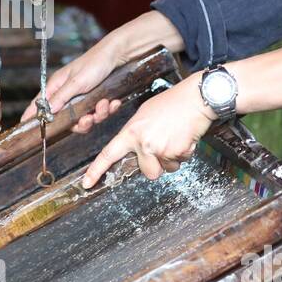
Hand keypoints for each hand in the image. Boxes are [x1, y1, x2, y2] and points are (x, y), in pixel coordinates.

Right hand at [20, 39, 120, 132]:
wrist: (117, 56)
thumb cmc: (94, 63)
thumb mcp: (76, 82)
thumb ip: (61, 97)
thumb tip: (46, 111)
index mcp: (56, 87)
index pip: (39, 104)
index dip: (33, 118)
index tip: (29, 131)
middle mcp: (67, 95)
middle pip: (65, 120)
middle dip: (80, 123)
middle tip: (88, 119)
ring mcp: (82, 99)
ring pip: (84, 120)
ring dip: (97, 115)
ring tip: (104, 104)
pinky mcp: (95, 101)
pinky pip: (99, 114)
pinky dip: (107, 110)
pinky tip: (113, 102)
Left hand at [81, 72, 215, 187]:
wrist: (195, 98)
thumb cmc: (171, 104)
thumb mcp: (144, 114)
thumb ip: (136, 134)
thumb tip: (136, 150)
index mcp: (131, 132)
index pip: (108, 154)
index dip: (96, 170)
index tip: (86, 183)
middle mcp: (143, 143)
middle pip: (147, 172)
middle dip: (157, 165)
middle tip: (163, 147)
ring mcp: (160, 149)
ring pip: (166, 168)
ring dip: (172, 159)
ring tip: (175, 138)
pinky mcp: (177, 152)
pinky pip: (180, 161)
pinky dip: (184, 153)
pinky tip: (184, 137)